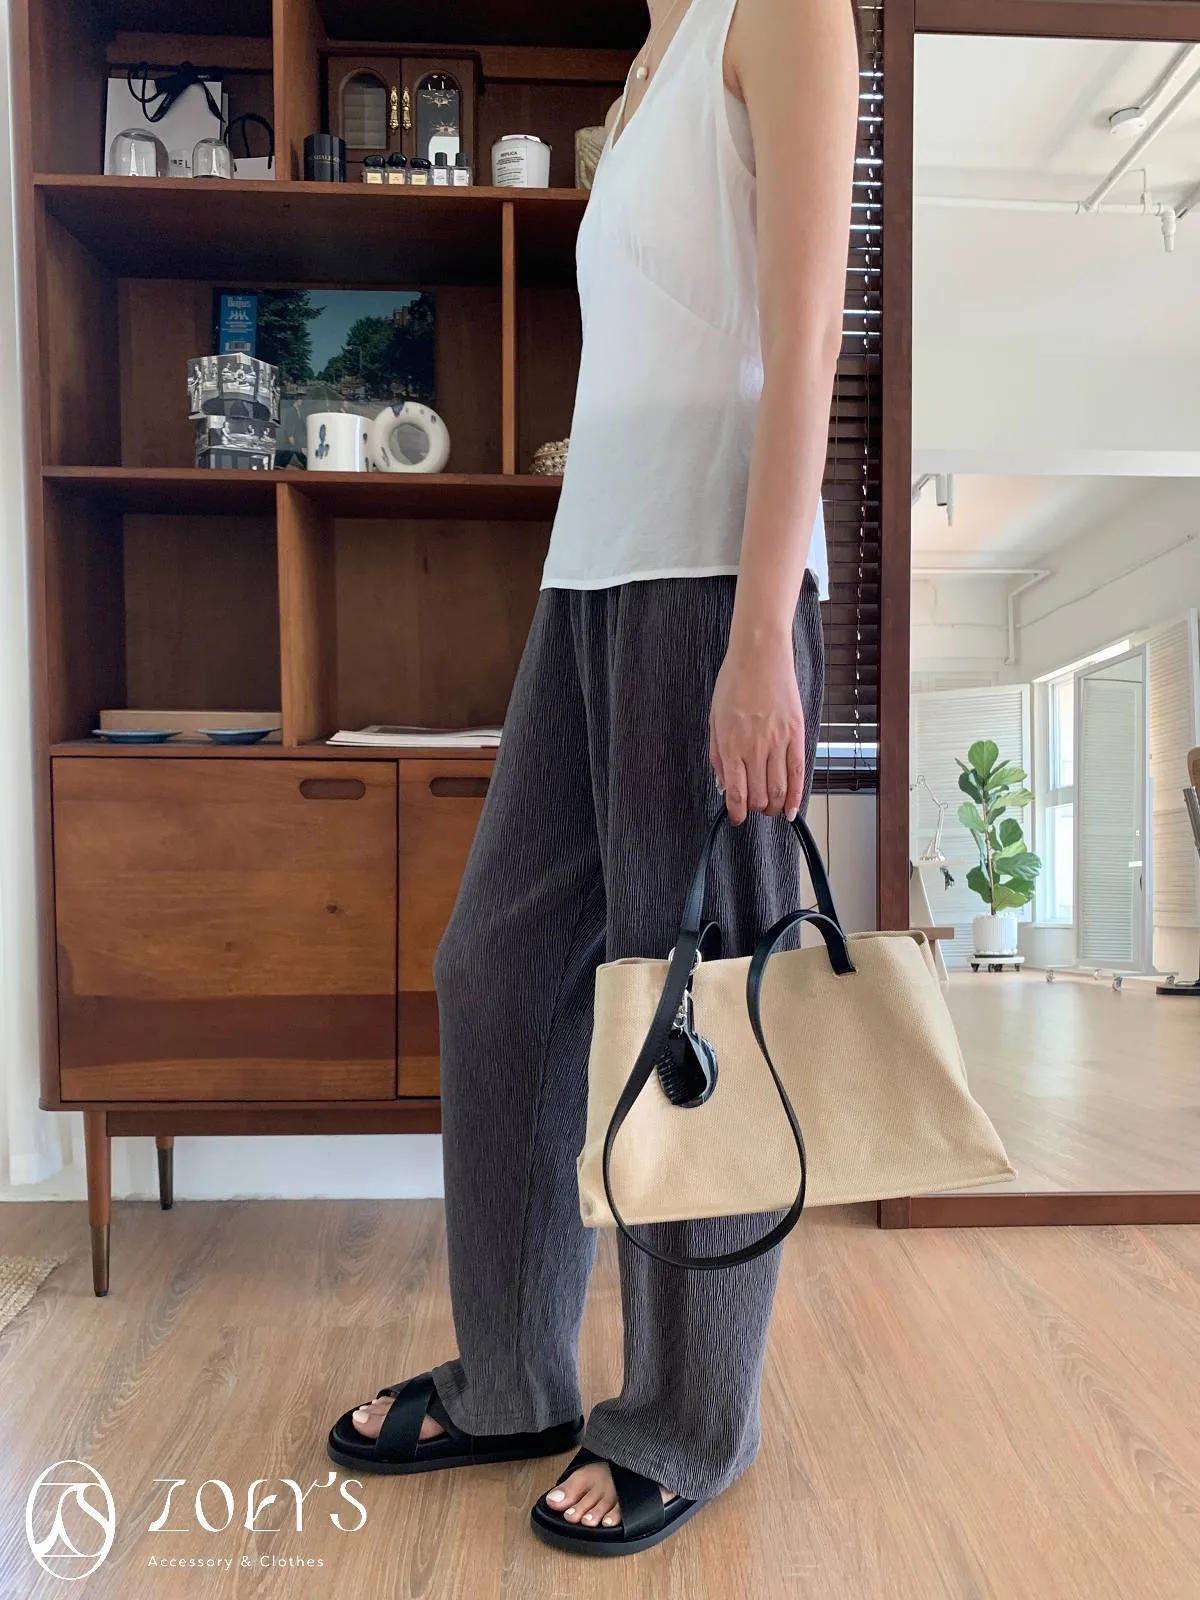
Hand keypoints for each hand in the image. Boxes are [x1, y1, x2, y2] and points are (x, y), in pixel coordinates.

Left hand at [710, 636, 805, 825]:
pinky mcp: (796, 734)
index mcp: (730, 744)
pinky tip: (792, 809)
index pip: (736, 792)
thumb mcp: (714, 719)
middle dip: (756, 810)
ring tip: (771, 809)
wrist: (760, 654)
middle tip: (754, 809)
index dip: (736, 812)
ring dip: (774, 806)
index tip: (737, 818)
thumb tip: (723, 784)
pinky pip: (798, 773)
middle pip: (759, 795)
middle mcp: (754, 747)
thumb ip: (718, 754)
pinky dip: (796, 796)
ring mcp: (778, 742)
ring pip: (779, 790)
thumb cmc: (734, 682)